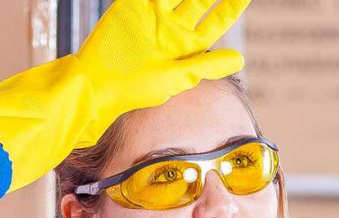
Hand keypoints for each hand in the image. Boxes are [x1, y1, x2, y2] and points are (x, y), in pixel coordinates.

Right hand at [75, 0, 248, 143]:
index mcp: (187, 45)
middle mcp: (172, 26)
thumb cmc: (137, 88)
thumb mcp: (177, 77)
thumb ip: (208, 66)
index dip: (232, 7)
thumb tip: (241, 60)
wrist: (97, 83)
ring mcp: (153, 13)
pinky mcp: (132, 4)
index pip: (217, 21)